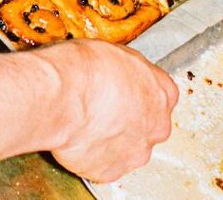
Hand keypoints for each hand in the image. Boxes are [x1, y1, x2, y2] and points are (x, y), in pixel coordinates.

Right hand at [37, 38, 176, 182]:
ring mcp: (136, 152)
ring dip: (111, 137)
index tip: (123, 88)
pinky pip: (104, 163)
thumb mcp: (111, 51)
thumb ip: (124, 69)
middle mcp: (157, 125)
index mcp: (161, 91)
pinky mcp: (112, 171)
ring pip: (127, 147)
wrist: (61, 96)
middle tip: (102, 106)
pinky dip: (92, 154)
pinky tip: (77, 136)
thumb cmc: (83, 70)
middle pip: (148, 124)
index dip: (137, 90)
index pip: (161, 93)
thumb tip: (117, 72)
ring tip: (85, 121)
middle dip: (128, 118)